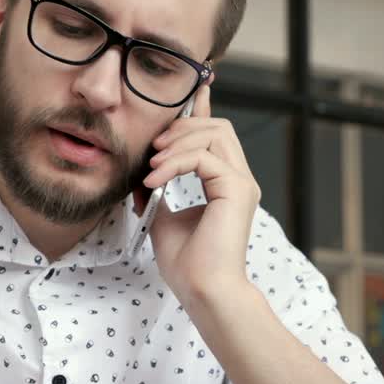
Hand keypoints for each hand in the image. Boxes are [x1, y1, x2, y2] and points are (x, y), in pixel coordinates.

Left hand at [141, 84, 260, 304]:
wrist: (203, 291)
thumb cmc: (188, 265)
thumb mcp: (163, 218)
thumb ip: (160, 192)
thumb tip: (142, 172)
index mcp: (227, 185)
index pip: (216, 136)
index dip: (200, 112)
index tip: (188, 92)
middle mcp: (239, 180)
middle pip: (218, 127)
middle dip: (182, 128)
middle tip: (153, 150)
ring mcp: (242, 184)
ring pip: (215, 134)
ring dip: (177, 144)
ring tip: (152, 168)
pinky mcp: (237, 190)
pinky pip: (203, 157)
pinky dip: (174, 164)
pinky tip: (155, 181)